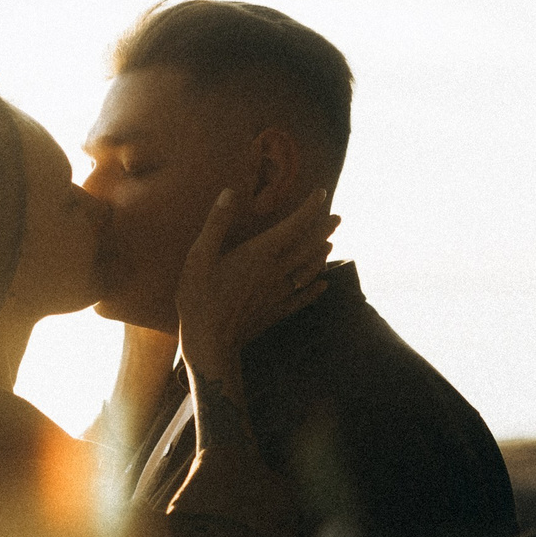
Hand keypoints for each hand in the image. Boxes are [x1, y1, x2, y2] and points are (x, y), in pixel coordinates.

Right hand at [176, 186, 337, 381]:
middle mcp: (275, 272)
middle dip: (323, 230)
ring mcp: (278, 294)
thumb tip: (229, 192)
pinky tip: (323, 284)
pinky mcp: (276, 312)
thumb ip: (216, 224)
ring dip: (321, 254)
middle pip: (308, 246)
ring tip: (329, 243)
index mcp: (259, 254)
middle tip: (337, 218)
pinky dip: (315, 288)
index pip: (293, 225)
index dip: (309, 208)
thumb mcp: (198, 257)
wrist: (210, 344)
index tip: (320, 193)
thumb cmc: (199, 299)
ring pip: (308, 270)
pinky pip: (303, 298)